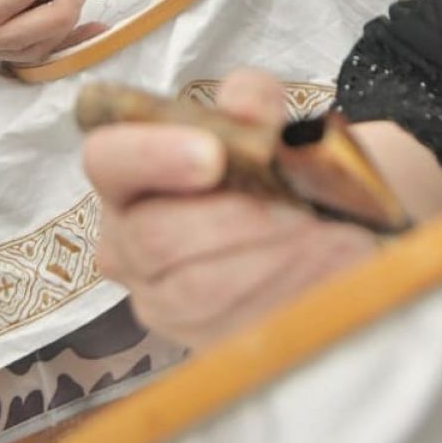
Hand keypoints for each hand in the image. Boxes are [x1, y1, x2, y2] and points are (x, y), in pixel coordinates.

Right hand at [86, 69, 380, 348]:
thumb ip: (252, 101)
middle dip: (234, 219)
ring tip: (327, 232)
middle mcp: (126, 242)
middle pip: (157, 236)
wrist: (318, 217)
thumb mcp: (268, 118)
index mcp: (126, 173)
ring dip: (271, 258)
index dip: (153, 156)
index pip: (109, 159)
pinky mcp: (201, 341)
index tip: (213, 155)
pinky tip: (332, 262)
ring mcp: (159, 300)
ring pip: (200, 289)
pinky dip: (293, 290)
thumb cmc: (272, 163)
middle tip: (296, 204)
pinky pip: (238, 324)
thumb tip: (246, 104)